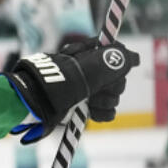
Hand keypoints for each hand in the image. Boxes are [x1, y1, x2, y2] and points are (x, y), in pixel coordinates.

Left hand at [4, 36, 138, 143]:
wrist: (34, 107)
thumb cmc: (54, 84)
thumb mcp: (82, 70)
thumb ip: (110, 63)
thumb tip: (133, 57)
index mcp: (87, 55)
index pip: (115, 54)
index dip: (117, 63)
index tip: (111, 70)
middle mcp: (89, 71)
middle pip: (118, 79)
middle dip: (110, 87)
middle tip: (94, 89)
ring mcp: (87, 90)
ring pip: (114, 97)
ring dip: (103, 102)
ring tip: (87, 102)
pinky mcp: (86, 107)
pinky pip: (108, 111)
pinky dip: (101, 114)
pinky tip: (90, 112)